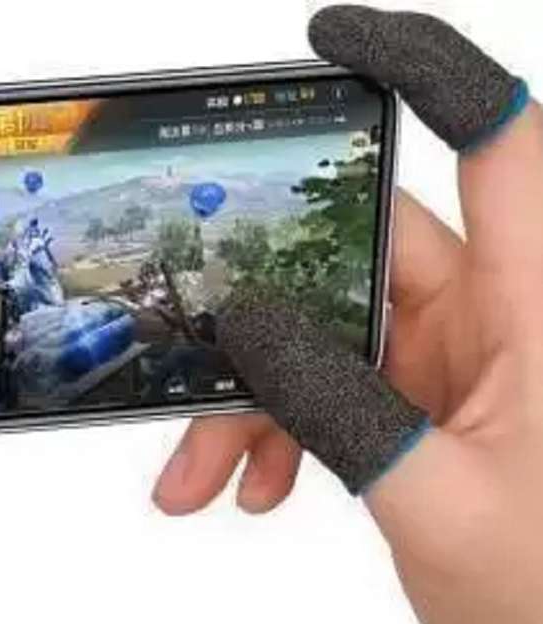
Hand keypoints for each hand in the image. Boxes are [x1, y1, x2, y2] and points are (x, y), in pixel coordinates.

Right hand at [203, 7, 542, 623]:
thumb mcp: (427, 503)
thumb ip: (332, 406)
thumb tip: (245, 325)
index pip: (503, 146)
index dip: (425, 72)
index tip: (335, 42)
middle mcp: (510, 318)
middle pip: (365, 254)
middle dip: (260, 317)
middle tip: (188, 375)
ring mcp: (469, 361)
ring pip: (334, 328)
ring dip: (256, 394)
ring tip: (201, 476)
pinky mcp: (436, 400)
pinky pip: (340, 379)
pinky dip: (284, 425)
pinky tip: (250, 485)